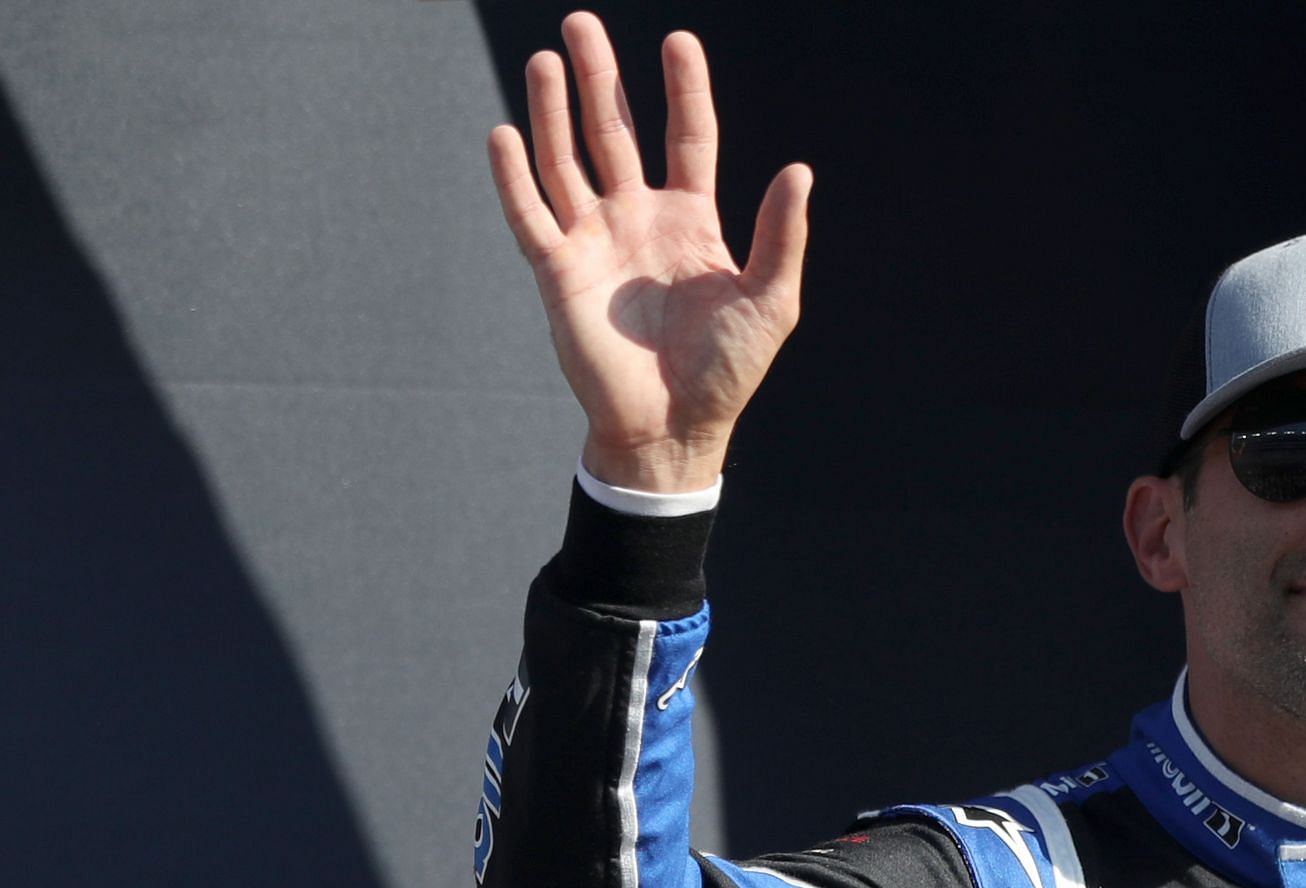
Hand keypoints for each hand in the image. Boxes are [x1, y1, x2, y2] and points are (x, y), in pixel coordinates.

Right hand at [487, 12, 810, 491]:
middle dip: (601, 79)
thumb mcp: (770, 299)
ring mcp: (595, 242)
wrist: (675, 428)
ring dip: (554, 111)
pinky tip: (506, 132)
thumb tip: (799, 171)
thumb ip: (780, 235)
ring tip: (547, 58)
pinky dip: (514, 176)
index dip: (684, 89)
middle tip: (583, 22)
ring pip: (566, 161)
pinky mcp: (559, 273)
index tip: (679, 39)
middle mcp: (638, 220)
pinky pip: (531, 215)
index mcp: (691, 221)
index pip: (687, 137)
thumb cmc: (726, 371)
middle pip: (615, 132)